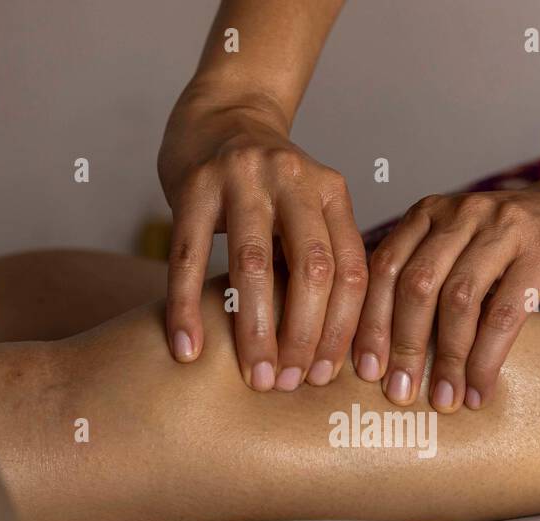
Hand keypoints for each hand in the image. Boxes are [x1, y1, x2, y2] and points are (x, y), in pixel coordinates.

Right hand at [158, 92, 366, 390]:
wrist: (217, 115)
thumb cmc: (268, 190)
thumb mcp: (309, 214)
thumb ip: (323, 264)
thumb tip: (335, 358)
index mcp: (332, 194)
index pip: (352, 271)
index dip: (344, 330)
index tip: (329, 378)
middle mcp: (295, 180)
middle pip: (313, 270)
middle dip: (305, 337)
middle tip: (289, 385)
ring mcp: (242, 177)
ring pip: (253, 264)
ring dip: (255, 329)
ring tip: (253, 376)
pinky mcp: (193, 183)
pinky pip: (188, 255)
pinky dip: (187, 307)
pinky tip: (187, 349)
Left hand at [353, 176, 539, 409]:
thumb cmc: (521, 243)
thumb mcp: (465, 246)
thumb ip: (429, 278)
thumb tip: (386, 352)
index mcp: (430, 214)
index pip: (384, 268)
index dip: (370, 322)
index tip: (363, 371)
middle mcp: (461, 214)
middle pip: (415, 284)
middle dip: (403, 346)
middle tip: (398, 394)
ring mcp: (503, 229)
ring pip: (457, 300)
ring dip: (446, 359)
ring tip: (444, 400)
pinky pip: (505, 313)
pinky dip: (487, 359)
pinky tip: (481, 390)